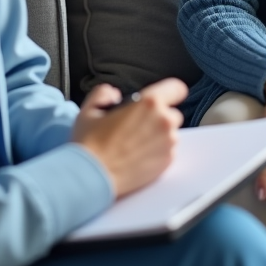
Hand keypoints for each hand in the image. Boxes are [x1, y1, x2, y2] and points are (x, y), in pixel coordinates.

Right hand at [73, 78, 186, 197]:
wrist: (90, 178)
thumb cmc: (89, 145)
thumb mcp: (89, 110)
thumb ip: (104, 93)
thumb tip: (113, 95)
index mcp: (148, 103)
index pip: (176, 88)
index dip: (169, 92)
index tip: (162, 98)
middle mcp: (163, 122)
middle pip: (172, 113)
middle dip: (158, 117)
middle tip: (137, 126)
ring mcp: (167, 144)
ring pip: (171, 134)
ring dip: (158, 136)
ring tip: (135, 144)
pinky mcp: (167, 163)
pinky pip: (168, 152)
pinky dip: (157, 152)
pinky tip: (138, 156)